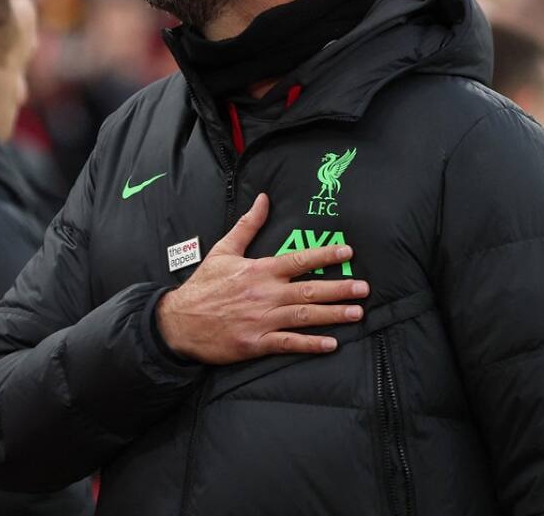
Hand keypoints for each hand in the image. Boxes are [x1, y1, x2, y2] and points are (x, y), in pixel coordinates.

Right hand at [156, 193, 368, 363]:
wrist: (179, 322)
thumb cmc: (204, 286)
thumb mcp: (223, 250)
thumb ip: (248, 225)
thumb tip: (264, 199)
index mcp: (259, 270)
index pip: (298, 260)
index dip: (325, 255)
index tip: (347, 253)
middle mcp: (265, 294)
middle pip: (309, 290)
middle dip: (339, 289)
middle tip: (364, 288)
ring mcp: (262, 320)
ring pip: (304, 317)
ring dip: (332, 315)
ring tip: (356, 313)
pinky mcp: (256, 343)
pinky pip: (289, 343)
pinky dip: (310, 344)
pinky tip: (331, 344)